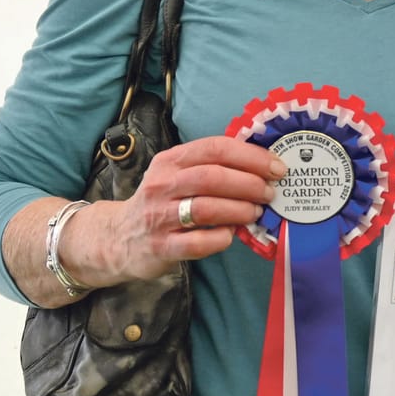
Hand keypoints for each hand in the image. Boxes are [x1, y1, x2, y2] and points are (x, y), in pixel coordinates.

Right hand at [73, 136, 283, 284]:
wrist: (118, 238)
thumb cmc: (161, 203)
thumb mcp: (177, 175)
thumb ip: (211, 168)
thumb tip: (263, 168)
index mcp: (170, 161)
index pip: (214, 148)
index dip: (251, 156)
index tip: (276, 167)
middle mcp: (162, 185)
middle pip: (212, 176)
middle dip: (249, 183)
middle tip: (270, 192)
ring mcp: (158, 216)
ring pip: (205, 208)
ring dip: (239, 209)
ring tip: (255, 213)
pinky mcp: (160, 247)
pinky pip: (196, 242)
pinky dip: (220, 238)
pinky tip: (230, 236)